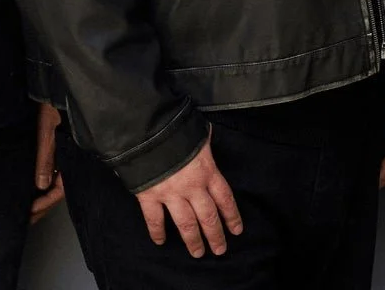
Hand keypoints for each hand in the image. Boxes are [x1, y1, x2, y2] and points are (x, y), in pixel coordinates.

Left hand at [30, 102, 64, 222]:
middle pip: (56, 188)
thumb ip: (46, 158)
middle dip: (42, 205)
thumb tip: (41, 185)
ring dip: (40, 194)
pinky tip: (31, 186)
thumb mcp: (47, 131)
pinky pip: (51, 170)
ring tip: (25, 207)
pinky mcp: (57, 145)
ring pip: (53, 181)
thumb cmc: (55, 102)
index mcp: (70, 155)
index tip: (28, 213)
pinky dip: (41, 181)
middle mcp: (68, 156)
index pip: (58, 190)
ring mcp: (62, 152)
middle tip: (25, 218)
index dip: (44, 204)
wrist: (55, 81)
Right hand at [135, 132, 241, 257]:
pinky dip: (157, 232)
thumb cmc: (176, 130)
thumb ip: (205, 143)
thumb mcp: (198, 134)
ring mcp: (171, 193)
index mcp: (207, 172)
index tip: (236, 231)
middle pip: (208, 217)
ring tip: (197, 253)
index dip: (232, 216)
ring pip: (185, 224)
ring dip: (192, 240)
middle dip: (215, 236)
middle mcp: (192, 187)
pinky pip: (154, 219)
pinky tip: (160, 242)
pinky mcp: (149, 196)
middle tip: (219, 250)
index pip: (225, 199)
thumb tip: (209, 137)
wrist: (147, 131)